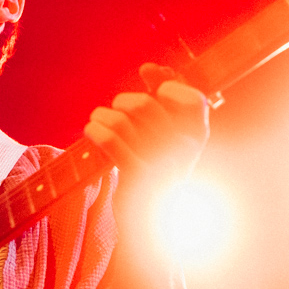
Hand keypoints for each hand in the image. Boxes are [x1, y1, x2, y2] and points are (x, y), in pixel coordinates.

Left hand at [84, 62, 208, 186]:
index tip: (148, 82)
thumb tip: (150, 68)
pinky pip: (112, 141)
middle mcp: (184, 149)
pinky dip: (96, 131)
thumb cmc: (156, 168)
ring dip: (102, 116)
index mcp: (197, 135)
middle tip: (114, 111)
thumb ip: (163, 99)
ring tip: (97, 120)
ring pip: (121, 121)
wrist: (151, 220)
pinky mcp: (138, 177)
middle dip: (121, 102)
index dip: (167, 85)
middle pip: (144, 105)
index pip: (191, 98)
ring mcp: (162, 164)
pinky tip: (92, 131)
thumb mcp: (167, 133)